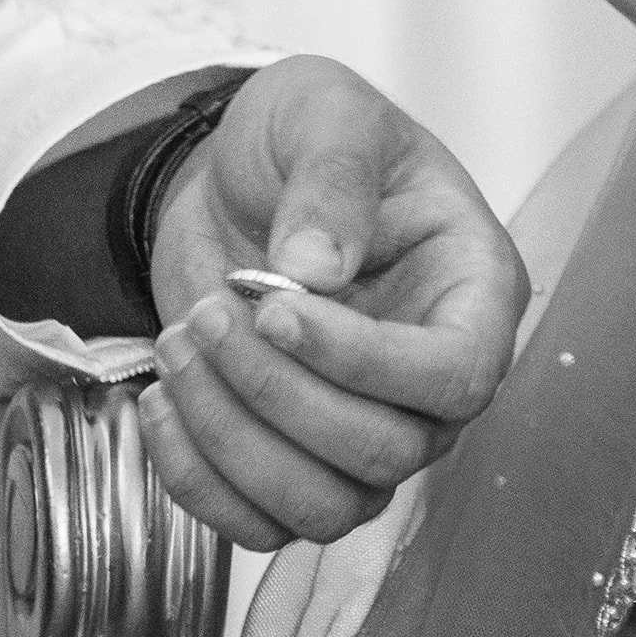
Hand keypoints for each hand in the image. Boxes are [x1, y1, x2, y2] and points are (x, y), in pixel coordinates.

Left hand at [140, 56, 528, 548]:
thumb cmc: (305, 137)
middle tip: (211, 315)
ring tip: (179, 344)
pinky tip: (161, 402)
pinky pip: (262, 523)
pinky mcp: (298, 460)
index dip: (367, 363)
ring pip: (327, 505)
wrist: (236, 175)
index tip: (276, 308)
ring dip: (234, 441)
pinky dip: (199, 482)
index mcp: (473, 291)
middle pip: (387, 453)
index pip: (456, 375)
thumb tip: (315, 268)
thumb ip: (333, 176)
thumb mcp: (325, 113)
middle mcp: (433, 377)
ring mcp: (370, 429)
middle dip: (280, 395)